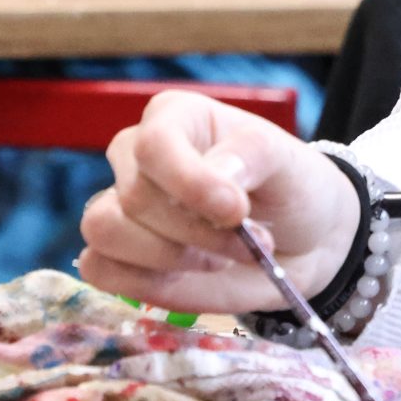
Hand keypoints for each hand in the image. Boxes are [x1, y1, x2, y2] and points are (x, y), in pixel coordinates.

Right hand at [78, 91, 361, 314]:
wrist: (303, 241)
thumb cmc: (289, 186)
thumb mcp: (285, 159)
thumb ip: (249, 155)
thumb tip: (212, 176)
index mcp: (173, 117)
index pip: (153, 145)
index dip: (190, 184)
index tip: (236, 210)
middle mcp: (137, 157)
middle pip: (135, 198)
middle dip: (200, 233)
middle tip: (251, 240)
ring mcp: (123, 207)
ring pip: (106, 231)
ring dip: (171, 257)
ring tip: (221, 258)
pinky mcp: (119, 256)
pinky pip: (98, 269)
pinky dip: (143, 282)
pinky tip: (188, 275)